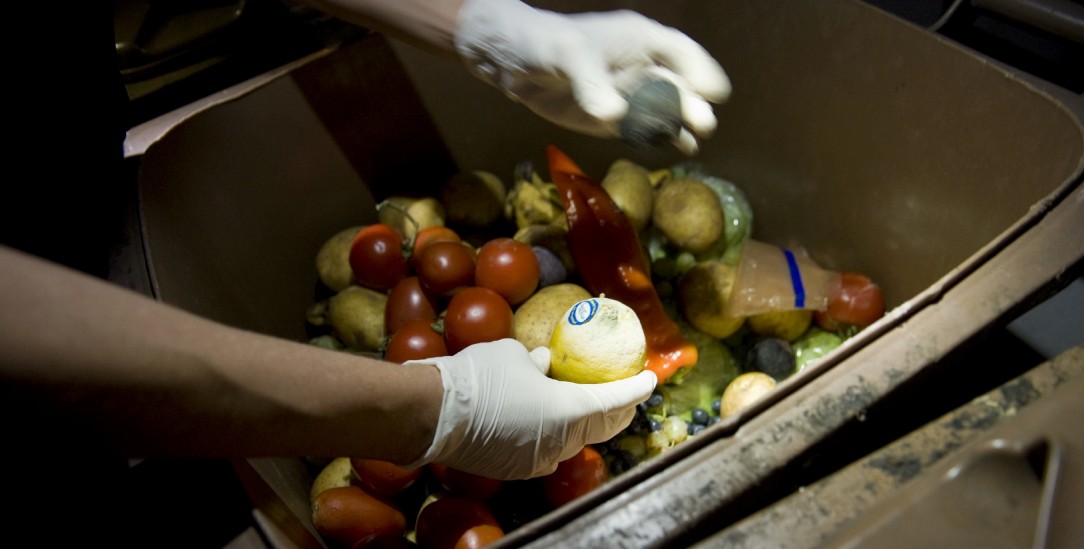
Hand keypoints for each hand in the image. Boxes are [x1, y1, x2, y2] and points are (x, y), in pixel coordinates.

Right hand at [405, 338, 656, 479]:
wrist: (434, 413)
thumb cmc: (479, 376)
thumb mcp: (514, 355)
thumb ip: (537, 363)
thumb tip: (545, 363)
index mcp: (570, 409)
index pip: (616, 401)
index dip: (636, 389)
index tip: (650, 380)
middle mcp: (562, 441)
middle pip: (601, 428)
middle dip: (618, 411)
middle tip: (626, 395)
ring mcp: (539, 459)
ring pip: (574, 441)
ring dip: (584, 424)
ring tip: (588, 406)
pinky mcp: (517, 468)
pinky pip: (547, 451)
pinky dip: (555, 435)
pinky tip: (548, 421)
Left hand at [454, 0, 730, 154]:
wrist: (514, 63)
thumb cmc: (545, 45)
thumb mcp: (568, 55)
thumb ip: (591, 83)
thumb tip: (615, 115)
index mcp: (640, 40)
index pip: (680, 51)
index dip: (701, 69)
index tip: (714, 91)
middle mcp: (643, 67)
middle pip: (678, 85)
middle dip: (693, 103)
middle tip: (704, 123)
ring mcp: (631, 95)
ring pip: (666, 111)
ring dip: (681, 125)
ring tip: (694, 141)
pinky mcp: (615, 121)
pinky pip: (644, 130)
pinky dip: (661, 139)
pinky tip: (678, 149)